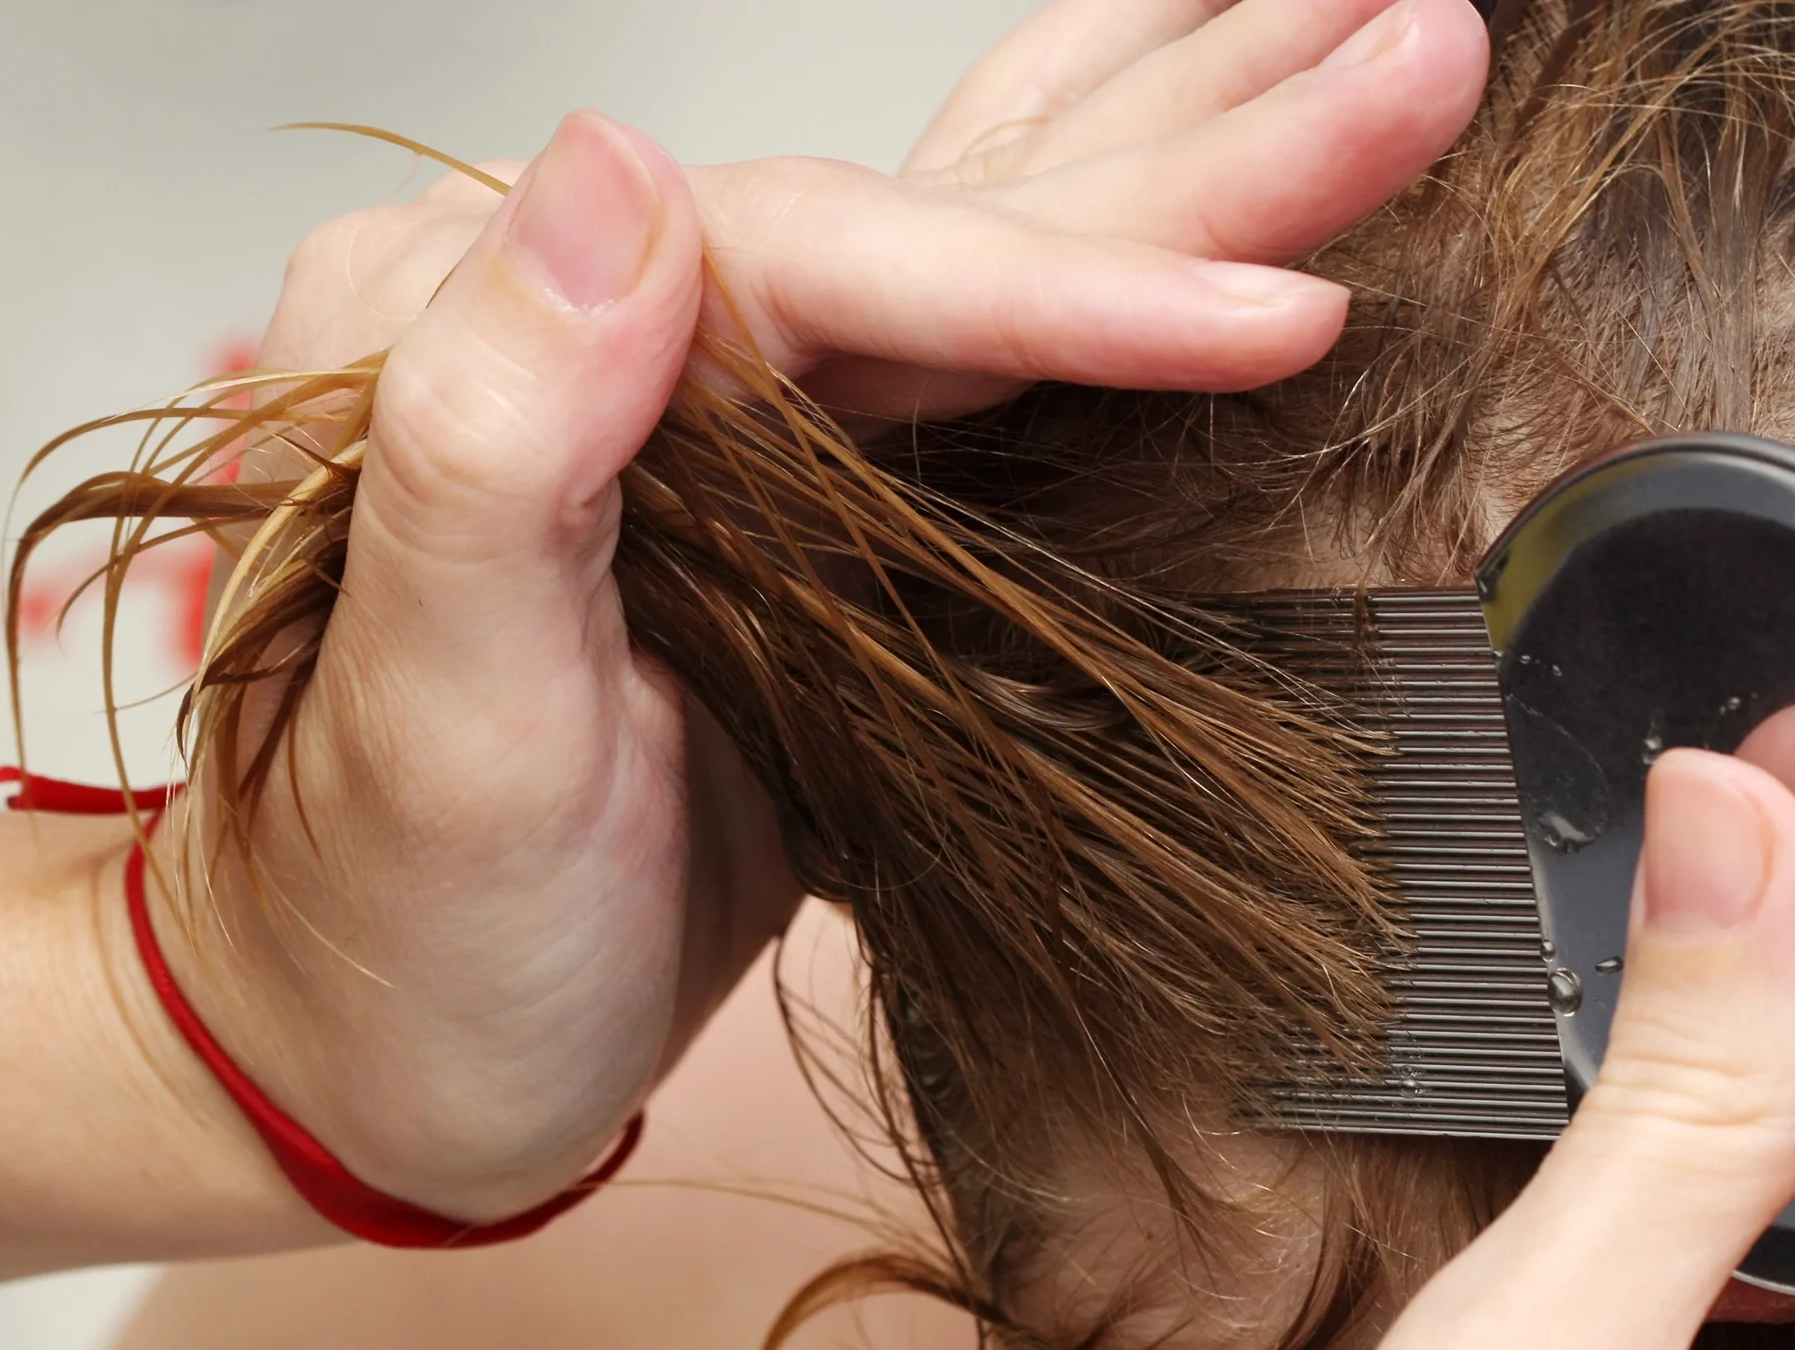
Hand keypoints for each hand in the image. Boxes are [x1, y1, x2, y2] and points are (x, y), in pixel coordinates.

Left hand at [159, 0, 1491, 1224]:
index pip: (837, 261)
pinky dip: (1122, 249)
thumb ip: (483, 441)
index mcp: (503, 334)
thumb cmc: (388, 932)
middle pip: (956, 205)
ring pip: (999, 233)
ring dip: (1194, 137)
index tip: (1271, 306)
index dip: (1070, 281)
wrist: (379, 1056)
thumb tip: (606, 178)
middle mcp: (627, 331)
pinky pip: (992, 340)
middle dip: (1209, 136)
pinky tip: (1202, 160)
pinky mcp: (816, 496)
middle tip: (1415, 48)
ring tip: (1357, 40)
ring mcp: (735, 407)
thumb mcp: (427, 723)